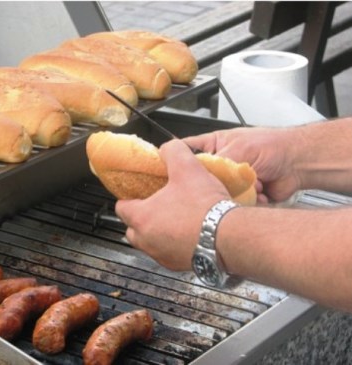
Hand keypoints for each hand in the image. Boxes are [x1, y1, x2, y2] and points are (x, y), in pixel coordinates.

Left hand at [115, 139, 229, 270]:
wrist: (229, 236)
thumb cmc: (204, 206)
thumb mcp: (187, 167)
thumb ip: (173, 152)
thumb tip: (168, 148)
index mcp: (142, 218)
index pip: (121, 207)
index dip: (129, 198)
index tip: (138, 193)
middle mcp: (147, 241)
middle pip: (132, 230)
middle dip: (140, 219)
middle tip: (157, 206)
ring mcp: (162, 256)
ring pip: (150, 244)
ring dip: (157, 233)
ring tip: (175, 219)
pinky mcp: (179, 266)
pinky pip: (169, 254)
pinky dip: (174, 245)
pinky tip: (190, 233)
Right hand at [183, 127, 300, 202]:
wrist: (298, 164)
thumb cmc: (272, 146)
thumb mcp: (238, 149)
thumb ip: (216, 162)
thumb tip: (199, 175)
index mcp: (213, 146)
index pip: (185, 151)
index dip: (174, 161)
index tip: (168, 171)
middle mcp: (218, 165)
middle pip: (199, 179)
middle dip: (210, 183)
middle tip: (218, 184)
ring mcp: (229, 181)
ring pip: (216, 194)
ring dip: (233, 192)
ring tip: (250, 185)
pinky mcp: (240, 196)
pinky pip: (232, 204)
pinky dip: (246, 201)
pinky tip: (258, 193)